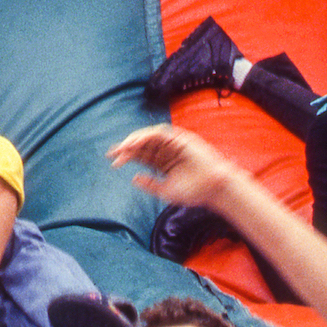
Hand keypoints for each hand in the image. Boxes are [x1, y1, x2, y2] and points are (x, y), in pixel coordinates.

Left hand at [107, 124, 240, 208]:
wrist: (213, 189)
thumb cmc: (194, 192)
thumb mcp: (165, 191)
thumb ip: (150, 184)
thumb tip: (134, 177)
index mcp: (163, 162)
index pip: (141, 155)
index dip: (126, 156)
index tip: (113, 161)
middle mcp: (167, 150)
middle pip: (142, 145)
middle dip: (126, 147)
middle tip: (113, 153)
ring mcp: (174, 143)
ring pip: (149, 136)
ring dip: (135, 140)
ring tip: (123, 149)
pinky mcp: (181, 138)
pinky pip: (159, 133)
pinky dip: (146, 136)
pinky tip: (136, 144)